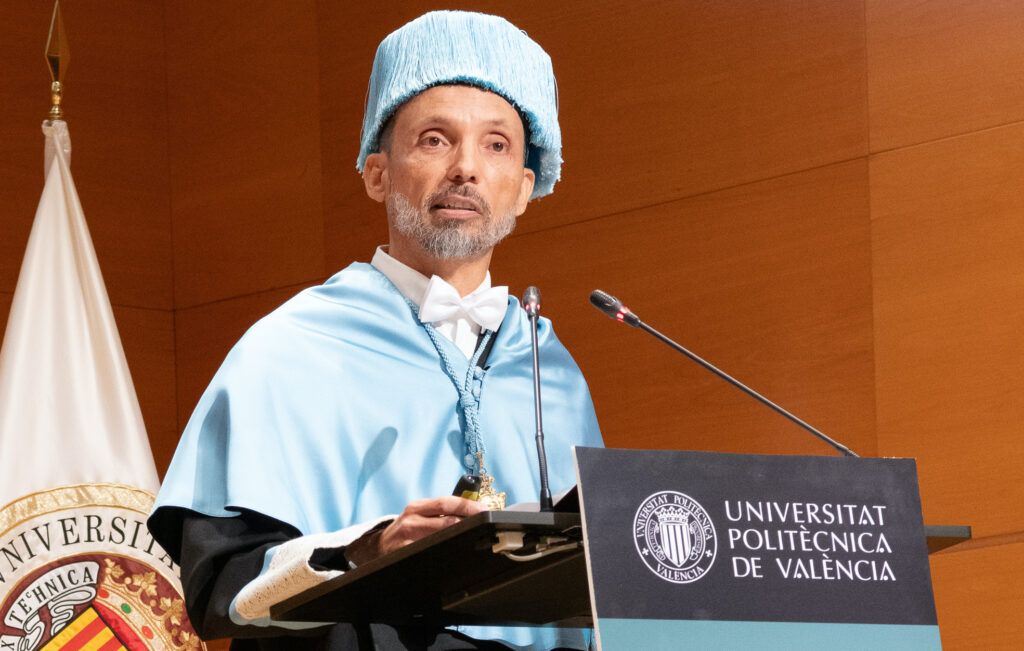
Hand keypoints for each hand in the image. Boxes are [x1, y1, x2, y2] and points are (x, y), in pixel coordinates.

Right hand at [344, 496, 484, 565]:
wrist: (378, 547)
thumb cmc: (407, 530)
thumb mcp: (419, 515)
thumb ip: (441, 512)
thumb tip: (473, 511)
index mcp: (417, 507)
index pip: (446, 502)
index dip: (467, 506)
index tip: (484, 510)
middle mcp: (411, 520)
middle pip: (446, 521)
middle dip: (468, 524)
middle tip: (485, 527)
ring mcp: (406, 538)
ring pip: (440, 538)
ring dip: (459, 539)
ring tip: (474, 539)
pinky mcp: (404, 554)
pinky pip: (429, 554)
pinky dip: (444, 553)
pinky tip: (454, 554)